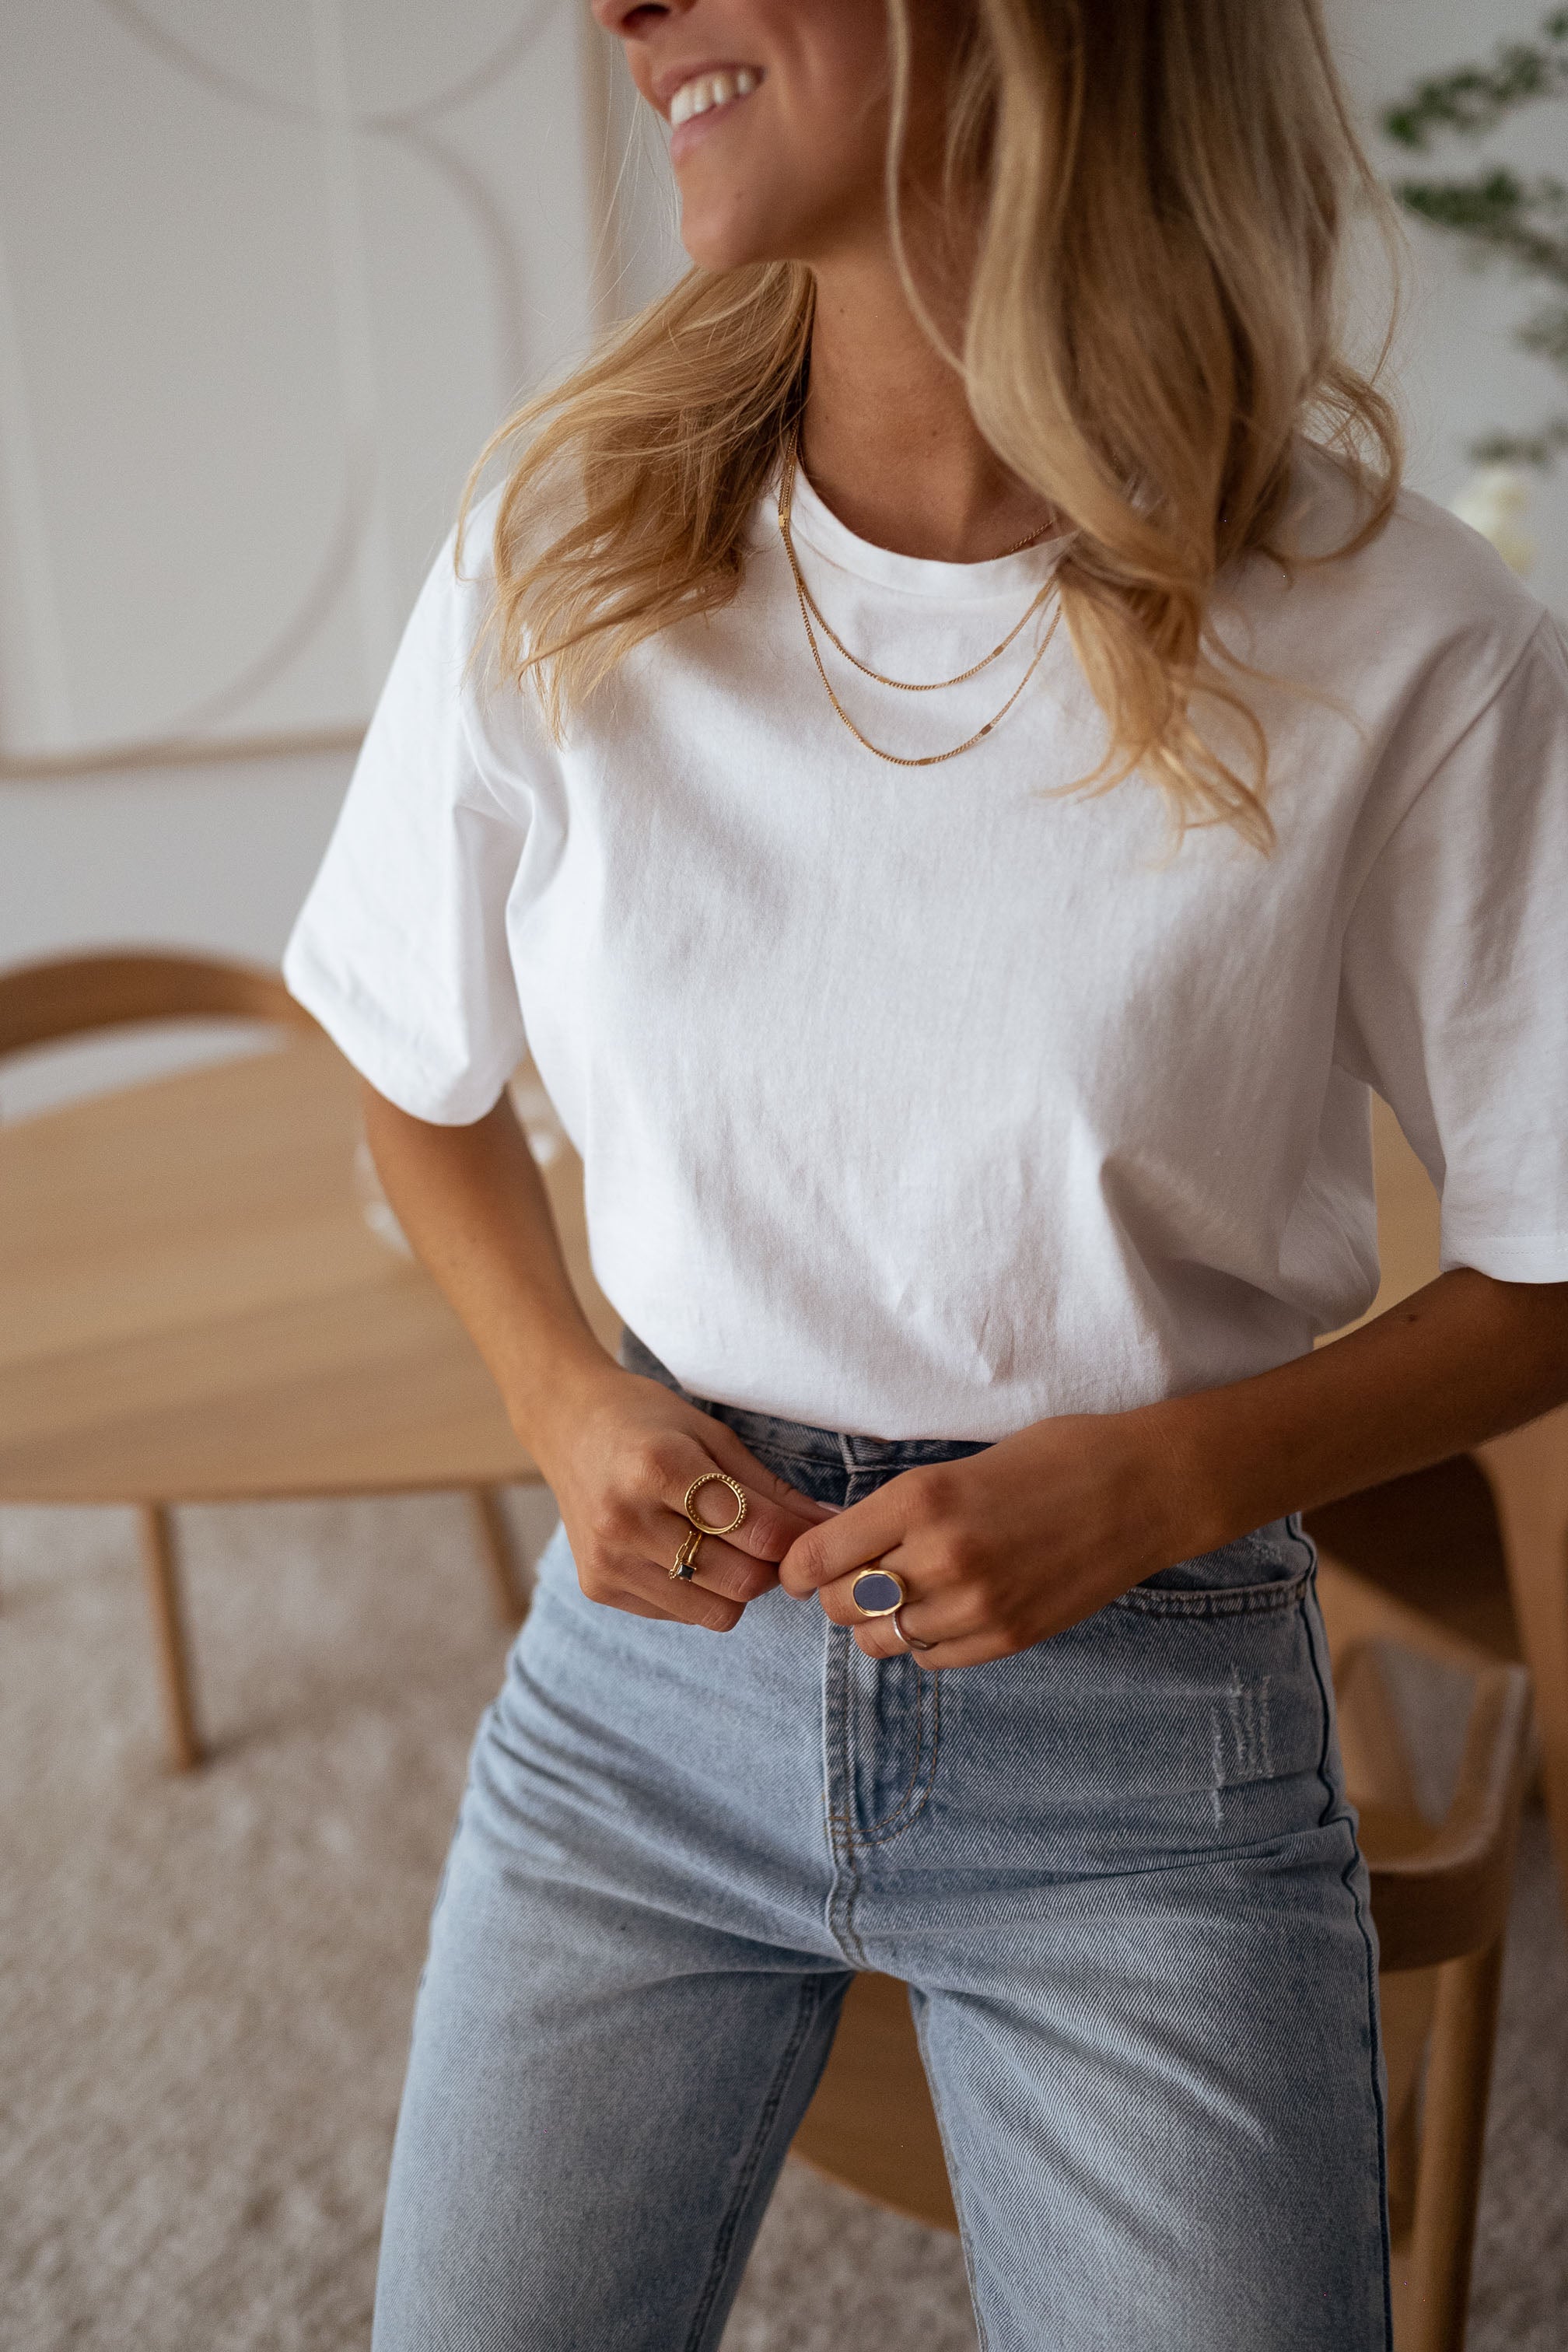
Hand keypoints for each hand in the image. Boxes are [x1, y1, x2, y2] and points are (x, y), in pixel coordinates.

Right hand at [533, 1368, 839, 1631]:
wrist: (567, 1425)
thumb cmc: (649, 1422)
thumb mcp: (713, 1435)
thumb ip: (771, 1488)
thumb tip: (830, 1527)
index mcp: (658, 1466)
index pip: (755, 1529)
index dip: (797, 1536)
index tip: (812, 1531)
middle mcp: (626, 1519)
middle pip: (740, 1580)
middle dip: (771, 1567)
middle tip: (771, 1542)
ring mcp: (607, 1559)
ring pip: (714, 1611)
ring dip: (738, 1587)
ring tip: (728, 1547)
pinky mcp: (597, 1587)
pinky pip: (680, 1615)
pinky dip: (699, 1592)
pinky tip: (684, 1552)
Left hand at [778, 1408, 1187, 1666]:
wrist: (1144, 1489)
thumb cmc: (1054, 1457)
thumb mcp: (958, 1465)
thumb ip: (900, 1509)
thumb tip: (841, 1545)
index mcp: (920, 1499)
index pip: (817, 1557)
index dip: (798, 1567)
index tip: (800, 1567)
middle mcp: (940, 1558)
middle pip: (842, 1604)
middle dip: (836, 1592)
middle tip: (854, 1575)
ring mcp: (976, 1606)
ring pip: (882, 1640)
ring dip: (879, 1621)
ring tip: (903, 1592)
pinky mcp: (1008, 1637)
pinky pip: (931, 1658)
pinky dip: (924, 1639)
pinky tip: (945, 1609)